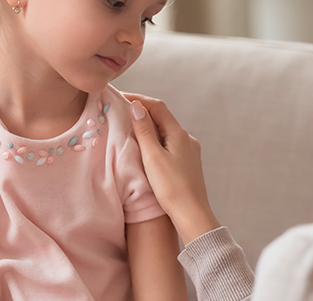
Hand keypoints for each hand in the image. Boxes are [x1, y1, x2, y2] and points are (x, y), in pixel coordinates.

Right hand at [125, 93, 220, 243]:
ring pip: (166, 131)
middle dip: (143, 111)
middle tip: (121, 110)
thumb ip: (144, 131)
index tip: (120, 97)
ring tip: (130, 128)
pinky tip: (147, 149)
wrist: (192, 214)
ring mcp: (189, 151)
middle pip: (163, 117)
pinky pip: (169, 144)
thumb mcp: (152, 157)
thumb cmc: (171, 187)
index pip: (158, 106)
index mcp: (178, 134)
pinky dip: (156, 140)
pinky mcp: (188, 163)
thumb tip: (137, 106)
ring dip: (149, 126)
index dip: (139, 99)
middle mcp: (187, 139)